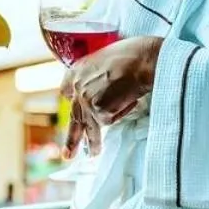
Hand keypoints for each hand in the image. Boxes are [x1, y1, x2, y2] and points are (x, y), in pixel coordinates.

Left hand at [62, 35, 162, 157]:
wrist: (141, 59)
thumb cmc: (132, 54)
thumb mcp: (105, 58)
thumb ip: (97, 74)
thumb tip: (101, 86)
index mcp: (76, 71)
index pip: (66, 91)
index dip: (73, 101)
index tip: (74, 111)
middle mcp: (77, 86)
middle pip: (74, 116)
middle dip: (72, 138)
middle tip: (68, 154)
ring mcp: (86, 100)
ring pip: (91, 125)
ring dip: (93, 142)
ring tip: (93, 153)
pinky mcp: (99, 110)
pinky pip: (111, 119)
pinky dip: (122, 113)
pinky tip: (129, 101)